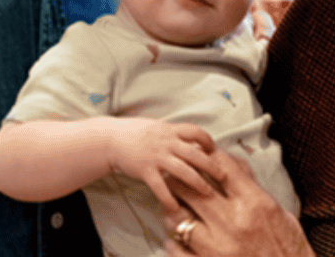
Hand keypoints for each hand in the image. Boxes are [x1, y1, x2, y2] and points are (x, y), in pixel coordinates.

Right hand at [106, 118, 224, 212]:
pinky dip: (170, 199)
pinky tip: (177, 208)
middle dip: (211, 166)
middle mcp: (166, 142)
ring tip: (208, 193)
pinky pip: (161, 187)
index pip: (196, 131)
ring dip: (198, 183)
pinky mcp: (145, 170)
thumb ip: (174, 133)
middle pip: (195, 153)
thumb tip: (192, 139)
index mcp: (170, 130)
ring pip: (183, 170)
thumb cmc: (135, 133)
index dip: (208, 141)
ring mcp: (156, 156)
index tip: (215, 151)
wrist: (111, 139)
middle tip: (223, 176)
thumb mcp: (157, 127)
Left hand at [164, 151, 312, 256]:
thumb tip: (234, 166)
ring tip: (173, 206)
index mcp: (255, 204)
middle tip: (176, 176)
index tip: (202, 156)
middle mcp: (234, 223)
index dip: (207, 156)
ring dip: (173, 210)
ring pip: (179, 219)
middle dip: (181, 178)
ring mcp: (218, 249)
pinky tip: (177, 236)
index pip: (220, 166)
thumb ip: (253, 189)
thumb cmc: (289, 250)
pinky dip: (173, 241)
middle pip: (191, 188)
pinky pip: (178, 251)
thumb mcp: (280, 213)